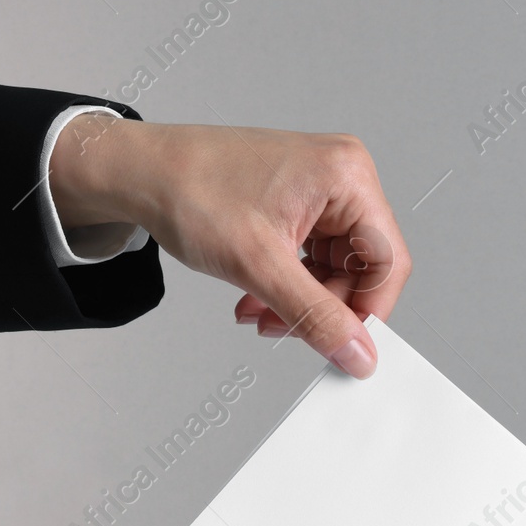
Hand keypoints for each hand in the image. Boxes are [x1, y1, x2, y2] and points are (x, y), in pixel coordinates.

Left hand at [49, 114, 411, 377]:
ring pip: (334, 268)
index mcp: (346, 177)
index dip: (368, 311)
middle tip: (285, 331)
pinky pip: (312, 257)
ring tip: (259, 316)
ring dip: (300, 301)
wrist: (138, 171)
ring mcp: (322, 187)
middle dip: (323, 308)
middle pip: (361, 268)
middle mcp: (342, 176)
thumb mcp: (259, 266)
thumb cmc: (189, 190)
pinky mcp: (301, 200)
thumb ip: (315, 317)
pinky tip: (256, 299)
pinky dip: (287, 284)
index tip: (344, 347)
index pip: (387, 261)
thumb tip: (357, 354)